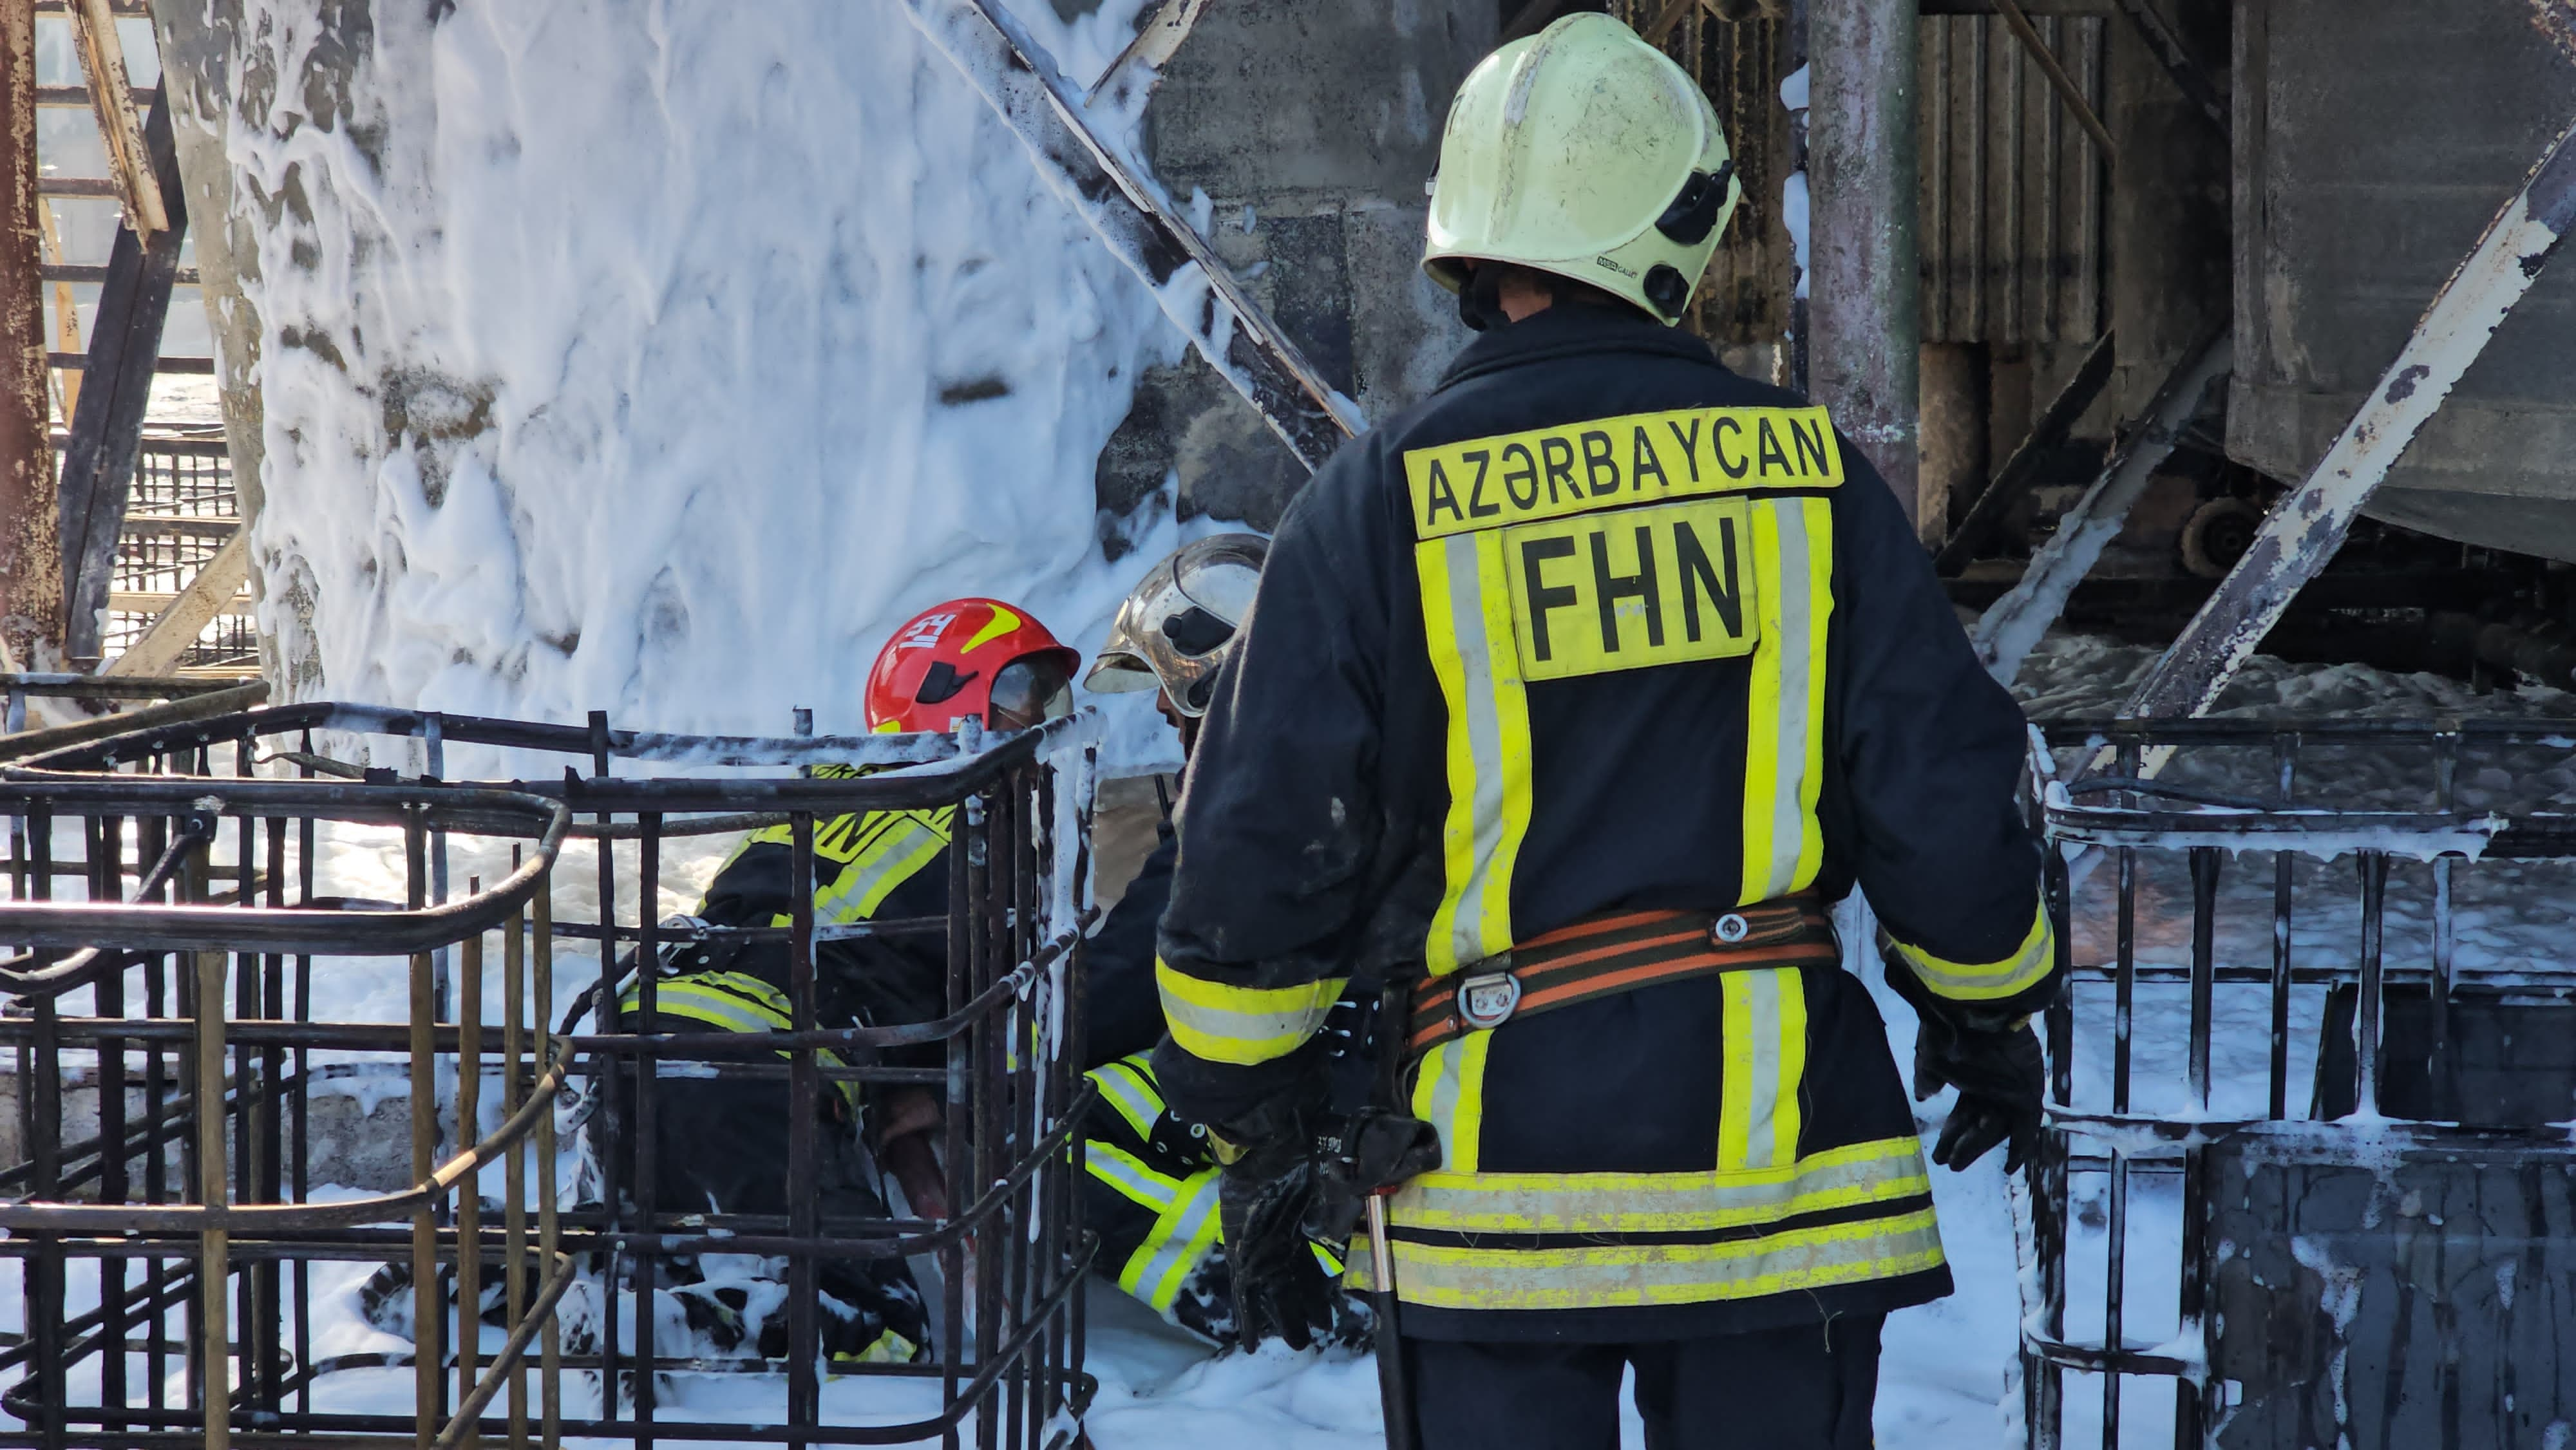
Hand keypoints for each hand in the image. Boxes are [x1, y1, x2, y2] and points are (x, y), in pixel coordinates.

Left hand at [1216, 1132, 1337, 1350]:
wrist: (1263, 1141)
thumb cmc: (1301, 1156)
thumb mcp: (1336, 1183)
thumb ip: (1351, 1207)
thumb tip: (1375, 1223)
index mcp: (1304, 1226)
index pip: (1314, 1267)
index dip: (1321, 1292)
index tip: (1330, 1314)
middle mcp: (1282, 1240)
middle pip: (1293, 1284)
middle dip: (1304, 1310)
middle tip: (1316, 1335)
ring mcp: (1258, 1247)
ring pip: (1272, 1293)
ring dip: (1283, 1319)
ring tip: (1298, 1344)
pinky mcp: (1236, 1252)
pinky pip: (1242, 1291)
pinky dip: (1247, 1317)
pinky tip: (1249, 1343)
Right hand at [1911, 1014, 2043, 1173]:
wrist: (1978, 1013)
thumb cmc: (1951, 1033)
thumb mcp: (1931, 1057)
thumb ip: (1928, 1078)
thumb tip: (1924, 1095)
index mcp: (1972, 1078)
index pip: (1963, 1115)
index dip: (1953, 1135)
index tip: (1940, 1155)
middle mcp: (1993, 1086)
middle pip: (1978, 1124)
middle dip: (1962, 1144)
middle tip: (1947, 1164)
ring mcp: (2011, 1091)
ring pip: (1996, 1129)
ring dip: (1978, 1148)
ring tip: (1956, 1164)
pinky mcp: (2029, 1093)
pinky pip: (2026, 1129)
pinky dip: (2020, 1148)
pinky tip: (2011, 1167)